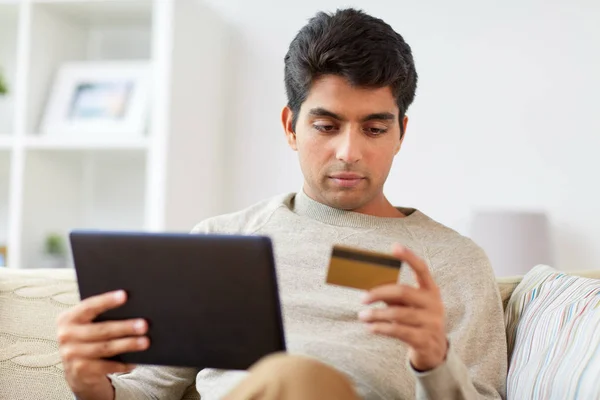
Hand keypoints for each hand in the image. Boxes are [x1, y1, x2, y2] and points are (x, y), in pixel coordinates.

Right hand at [56, 290, 149, 397]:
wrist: (75, 370)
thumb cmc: (89, 339)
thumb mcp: (88, 325)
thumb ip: (101, 315)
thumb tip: (133, 308)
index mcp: (68, 318)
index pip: (89, 306)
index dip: (107, 300)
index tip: (125, 295)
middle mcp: (66, 336)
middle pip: (101, 329)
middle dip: (125, 327)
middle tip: (144, 324)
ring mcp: (71, 355)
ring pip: (105, 348)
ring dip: (128, 345)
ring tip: (145, 342)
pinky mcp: (80, 371)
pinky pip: (106, 366)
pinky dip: (123, 364)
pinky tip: (135, 361)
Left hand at [358, 244, 447, 370]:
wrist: (434, 350)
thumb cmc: (416, 320)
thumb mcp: (409, 305)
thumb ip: (394, 295)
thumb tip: (368, 286)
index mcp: (431, 290)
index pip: (421, 269)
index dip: (409, 257)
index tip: (394, 247)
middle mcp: (434, 304)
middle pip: (403, 292)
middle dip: (379, 293)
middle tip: (362, 298)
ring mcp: (431, 322)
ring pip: (397, 314)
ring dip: (376, 314)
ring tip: (362, 315)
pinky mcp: (424, 339)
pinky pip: (398, 331)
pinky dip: (381, 328)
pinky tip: (370, 327)